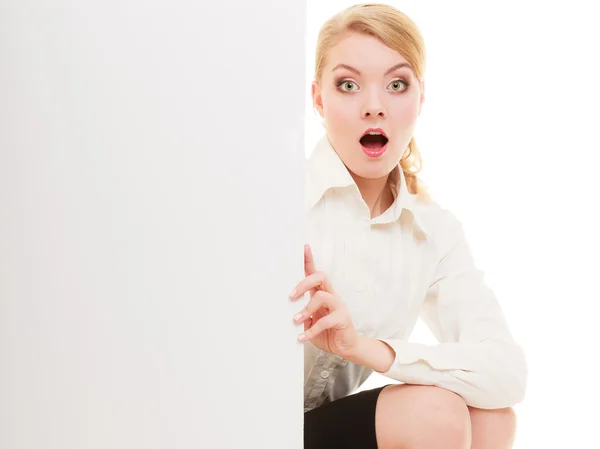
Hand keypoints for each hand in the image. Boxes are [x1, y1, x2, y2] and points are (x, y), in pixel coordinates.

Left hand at [289, 244, 358, 358]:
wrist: (345, 347)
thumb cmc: (326, 332)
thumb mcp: (310, 322)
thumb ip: (301, 315)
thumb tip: (286, 311)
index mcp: (322, 294)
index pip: (316, 273)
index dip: (310, 260)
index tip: (304, 247)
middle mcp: (331, 296)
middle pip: (320, 277)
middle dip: (304, 283)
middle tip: (291, 296)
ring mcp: (338, 306)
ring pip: (322, 296)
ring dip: (306, 308)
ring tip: (296, 320)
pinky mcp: (342, 318)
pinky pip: (326, 320)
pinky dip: (312, 330)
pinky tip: (303, 337)